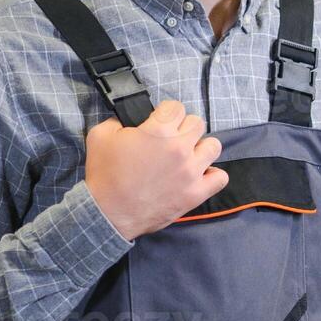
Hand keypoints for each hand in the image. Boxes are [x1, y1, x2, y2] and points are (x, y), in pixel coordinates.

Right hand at [84, 99, 227, 239]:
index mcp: (159, 130)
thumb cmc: (104, 176)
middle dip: (183, 128)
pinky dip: (212, 175)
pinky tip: (198, 176)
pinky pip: (220, 177)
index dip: (166, 113)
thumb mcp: (100, 136)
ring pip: (213, 146)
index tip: (160, 122)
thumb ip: (117, 120)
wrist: (108, 213)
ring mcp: (191, 171)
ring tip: (187, 156)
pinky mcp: (196, 193)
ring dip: (200, 148)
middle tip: (170, 140)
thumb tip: (128, 118)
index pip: (176, 107)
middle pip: (197, 123)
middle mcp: (179, 148)